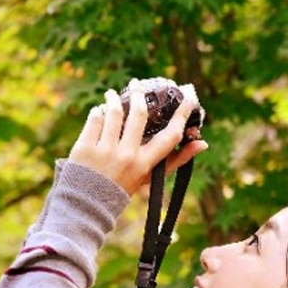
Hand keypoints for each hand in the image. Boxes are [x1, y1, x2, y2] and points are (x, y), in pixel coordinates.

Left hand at [67, 81, 208, 196]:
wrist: (86, 204)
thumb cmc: (122, 188)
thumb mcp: (149, 177)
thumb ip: (175, 160)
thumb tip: (203, 143)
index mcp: (144, 164)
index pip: (169, 136)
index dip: (182, 114)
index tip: (188, 96)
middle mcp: (126, 156)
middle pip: (138, 114)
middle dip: (139, 94)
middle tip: (137, 83)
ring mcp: (103, 151)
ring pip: (113, 112)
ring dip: (114, 98)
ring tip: (112, 94)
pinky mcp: (84, 148)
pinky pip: (94, 119)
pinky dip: (98, 111)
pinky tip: (100, 110)